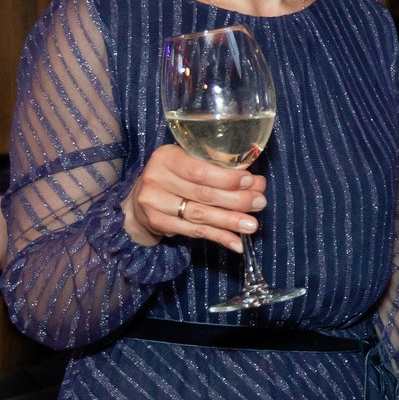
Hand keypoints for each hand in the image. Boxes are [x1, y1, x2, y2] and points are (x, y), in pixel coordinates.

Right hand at [124, 144, 265, 252]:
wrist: (139, 200)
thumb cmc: (173, 177)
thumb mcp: (188, 163)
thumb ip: (219, 170)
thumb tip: (256, 183)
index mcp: (167, 157)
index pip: (200, 170)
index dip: (227, 178)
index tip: (251, 182)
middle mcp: (157, 178)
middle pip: (203, 193)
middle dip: (236, 200)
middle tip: (259, 203)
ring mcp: (155, 203)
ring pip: (200, 215)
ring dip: (230, 221)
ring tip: (251, 225)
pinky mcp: (159, 223)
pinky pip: (195, 232)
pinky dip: (218, 237)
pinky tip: (236, 242)